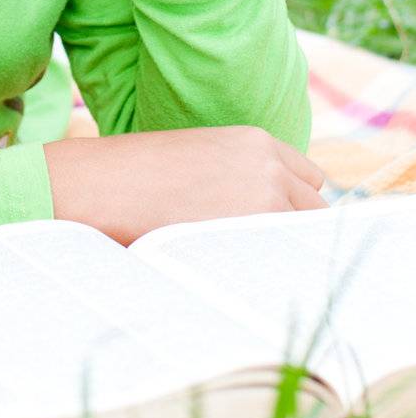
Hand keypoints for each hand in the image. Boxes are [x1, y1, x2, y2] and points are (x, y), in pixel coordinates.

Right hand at [44, 125, 328, 245]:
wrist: (101, 185)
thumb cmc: (137, 174)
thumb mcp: (200, 157)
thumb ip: (241, 174)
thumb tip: (267, 210)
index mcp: (256, 141)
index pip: (311, 180)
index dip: (293, 203)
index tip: (275, 223)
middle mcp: (270, 167)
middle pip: (315, 212)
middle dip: (293, 230)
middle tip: (258, 250)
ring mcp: (264, 202)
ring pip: (299, 240)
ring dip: (280, 252)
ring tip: (241, 264)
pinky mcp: (248, 235)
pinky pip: (279, 262)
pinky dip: (266, 271)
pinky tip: (235, 276)